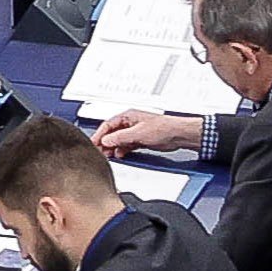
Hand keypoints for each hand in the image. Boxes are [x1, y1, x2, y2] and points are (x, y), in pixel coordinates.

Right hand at [89, 108, 204, 158]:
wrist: (178, 135)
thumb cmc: (163, 128)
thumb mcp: (138, 133)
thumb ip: (120, 137)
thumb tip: (107, 140)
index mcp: (128, 116)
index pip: (108, 125)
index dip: (99, 134)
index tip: (93, 143)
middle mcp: (130, 123)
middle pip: (112, 132)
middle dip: (105, 142)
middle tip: (99, 151)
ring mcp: (135, 131)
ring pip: (119, 140)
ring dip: (113, 147)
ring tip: (108, 155)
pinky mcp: (141, 140)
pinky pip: (127, 145)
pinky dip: (122, 150)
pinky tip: (120, 154)